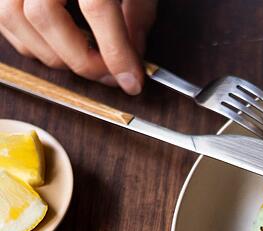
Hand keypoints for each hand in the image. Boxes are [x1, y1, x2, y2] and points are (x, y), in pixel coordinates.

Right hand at [0, 0, 156, 94]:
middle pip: (45, 17)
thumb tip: (135, 54)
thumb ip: (138, 12)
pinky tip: (59, 48)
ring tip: (87, 61)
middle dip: (81, 57)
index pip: (97, 7)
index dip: (116, 50)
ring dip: (53, 52)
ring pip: (15, 20)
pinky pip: (5, 21)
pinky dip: (31, 42)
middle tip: (111, 74)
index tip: (132, 80)